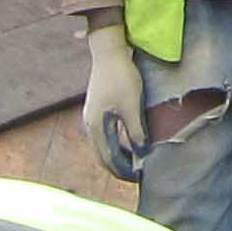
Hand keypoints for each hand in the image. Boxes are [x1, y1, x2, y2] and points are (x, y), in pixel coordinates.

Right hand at [82, 17, 148, 181]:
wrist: (109, 51)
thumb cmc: (121, 77)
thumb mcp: (132, 105)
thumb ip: (136, 131)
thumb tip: (142, 153)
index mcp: (96, 127)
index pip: (109, 159)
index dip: (123, 171)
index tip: (139, 178)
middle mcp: (90, 125)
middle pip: (102, 155)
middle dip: (118, 168)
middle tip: (136, 176)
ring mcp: (91, 117)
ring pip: (103, 146)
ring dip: (117, 156)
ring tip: (134, 163)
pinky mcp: (96, 110)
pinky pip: (104, 135)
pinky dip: (115, 144)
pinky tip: (127, 144)